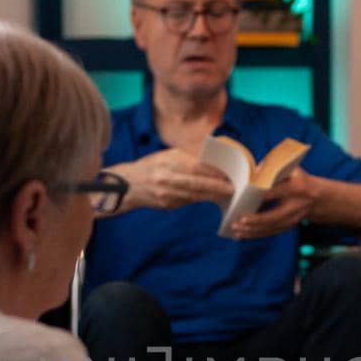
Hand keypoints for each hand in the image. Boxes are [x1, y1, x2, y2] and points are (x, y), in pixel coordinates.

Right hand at [115, 149, 233, 211]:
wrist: (129, 185)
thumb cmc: (151, 166)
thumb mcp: (167, 156)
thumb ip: (187, 157)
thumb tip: (210, 159)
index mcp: (169, 162)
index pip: (195, 167)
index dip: (212, 172)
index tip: (227, 174)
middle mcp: (167, 178)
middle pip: (197, 183)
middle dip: (216, 186)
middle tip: (231, 188)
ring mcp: (167, 194)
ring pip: (194, 196)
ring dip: (211, 195)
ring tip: (225, 194)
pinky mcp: (167, 205)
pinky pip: (187, 202)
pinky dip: (200, 200)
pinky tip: (210, 198)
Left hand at [228, 169, 316, 240]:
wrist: (318, 197)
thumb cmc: (299, 179)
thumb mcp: (292, 169)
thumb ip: (274, 169)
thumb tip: (254, 172)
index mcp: (297, 187)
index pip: (276, 192)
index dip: (261, 196)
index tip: (245, 198)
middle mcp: (296, 206)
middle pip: (274, 216)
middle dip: (255, 220)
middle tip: (239, 221)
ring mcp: (293, 219)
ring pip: (271, 228)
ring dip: (253, 230)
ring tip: (236, 229)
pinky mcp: (288, 226)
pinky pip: (270, 232)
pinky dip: (256, 234)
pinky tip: (243, 235)